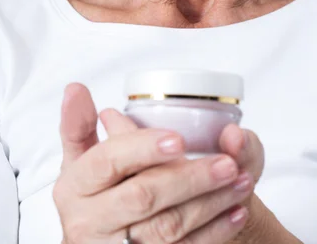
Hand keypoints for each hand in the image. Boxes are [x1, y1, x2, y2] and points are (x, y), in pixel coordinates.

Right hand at [54, 83, 254, 243]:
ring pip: (168, 228)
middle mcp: (89, 221)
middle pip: (143, 196)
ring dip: (211, 203)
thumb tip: (75, 88)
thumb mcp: (79, 161)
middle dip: (190, 178)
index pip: (109, 161)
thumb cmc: (95, 194)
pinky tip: (235, 211)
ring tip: (241, 180)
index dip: (143, 148)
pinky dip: (214, 232)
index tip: (177, 139)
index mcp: (75, 186)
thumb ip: (79, 125)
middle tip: (228, 162)